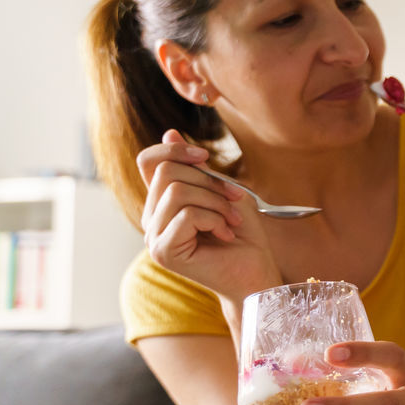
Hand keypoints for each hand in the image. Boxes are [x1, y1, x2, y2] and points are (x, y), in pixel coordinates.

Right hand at [137, 129, 280, 302]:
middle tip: (235, 201)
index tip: (205, 158)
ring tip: (231, 220)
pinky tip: (225, 234)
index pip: (148, 161)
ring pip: (177, 191)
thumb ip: (198, 168)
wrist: (255, 271)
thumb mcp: (225, 191)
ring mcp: (154, 237)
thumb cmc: (243, 234)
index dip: (174, 150)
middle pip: (167, 172)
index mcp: (162, 202)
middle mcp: (151, 218)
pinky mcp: (163, 251)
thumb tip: (170, 133)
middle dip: (209, 182)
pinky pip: (186, 215)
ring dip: (216, 202)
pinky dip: (215, 219)